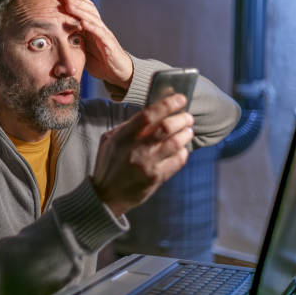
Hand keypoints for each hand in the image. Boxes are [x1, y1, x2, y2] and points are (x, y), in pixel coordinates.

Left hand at [63, 0, 132, 88]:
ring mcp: (105, 35)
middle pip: (89, 10)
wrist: (117, 73)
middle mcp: (100, 28)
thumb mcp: (84, 49)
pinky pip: (100, 34)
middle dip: (77, 2)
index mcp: (94, 28)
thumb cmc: (100, 61)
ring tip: (70, 4)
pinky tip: (83, 22)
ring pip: (93, 19)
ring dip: (80, 11)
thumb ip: (74, 42)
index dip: (79, 0)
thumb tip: (57, 38)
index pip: (87, 10)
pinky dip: (91, 27)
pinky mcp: (109, 45)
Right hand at [92, 94, 193, 216]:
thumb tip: (153, 112)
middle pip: (165, 127)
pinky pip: (177, 161)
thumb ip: (129, 127)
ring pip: (175, 143)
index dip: (167, 104)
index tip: (180, 99)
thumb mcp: (110, 141)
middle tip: (187, 117)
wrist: (106, 196)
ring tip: (188, 130)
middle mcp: (135, 149)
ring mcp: (147, 165)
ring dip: (185, 134)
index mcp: (123, 137)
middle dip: (181, 119)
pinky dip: (183, 152)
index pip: (148, 115)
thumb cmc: (110, 164)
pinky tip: (182, 149)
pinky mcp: (156, 178)